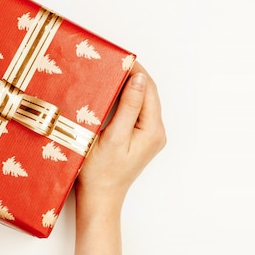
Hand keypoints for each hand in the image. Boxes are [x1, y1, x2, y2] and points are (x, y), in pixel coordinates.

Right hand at [73, 62, 165, 254]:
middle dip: (133, 76)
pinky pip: (136, 111)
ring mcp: (148, 136)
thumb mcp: (114, 136)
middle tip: (111, 62)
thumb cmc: (101, 172)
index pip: (148, 89)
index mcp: (153, 130)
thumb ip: (129, 107)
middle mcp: (156, 132)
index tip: (119, 57)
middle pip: (147, 94)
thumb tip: (139, 79)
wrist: (99, 198)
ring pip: (142, 101)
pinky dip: (126, 98)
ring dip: (128, 86)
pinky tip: (111, 94)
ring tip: (109, 74)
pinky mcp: (138, 139)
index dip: (135, 70)